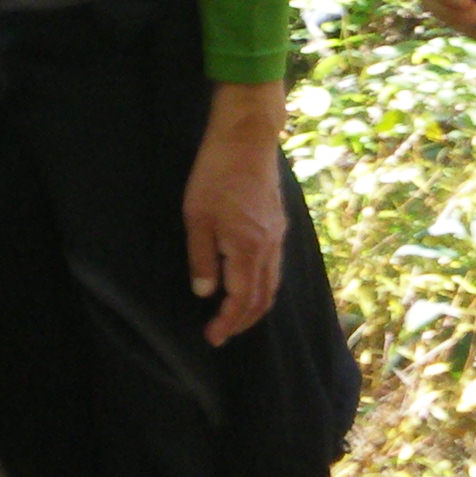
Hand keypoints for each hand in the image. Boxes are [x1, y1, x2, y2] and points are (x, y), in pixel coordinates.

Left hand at [184, 84, 286, 344]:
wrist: (247, 138)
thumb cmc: (215, 174)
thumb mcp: (196, 217)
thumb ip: (201, 258)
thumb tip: (205, 293)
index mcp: (247, 248)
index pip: (241, 300)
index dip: (227, 323)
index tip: (211, 337)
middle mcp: (268, 248)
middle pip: (262, 299)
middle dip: (242, 322)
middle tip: (221, 334)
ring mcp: (277, 236)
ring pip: (273, 285)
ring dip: (255, 307)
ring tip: (234, 318)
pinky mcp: (278, 225)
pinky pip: (275, 268)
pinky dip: (263, 287)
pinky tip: (248, 285)